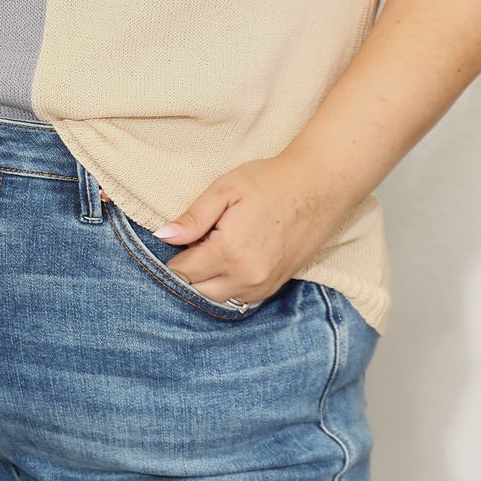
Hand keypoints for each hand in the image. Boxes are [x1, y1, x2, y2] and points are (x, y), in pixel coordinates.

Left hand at [151, 156, 340, 307]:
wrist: (317, 188)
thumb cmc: (269, 182)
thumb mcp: (225, 189)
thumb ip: (193, 217)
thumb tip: (163, 236)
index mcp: (229, 251)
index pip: (183, 271)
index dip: (173, 255)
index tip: (176, 239)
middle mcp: (245, 277)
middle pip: (197, 290)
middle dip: (188, 270)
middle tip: (195, 240)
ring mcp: (261, 286)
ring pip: (217, 298)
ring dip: (207, 281)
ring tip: (213, 247)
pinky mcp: (273, 288)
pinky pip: (238, 298)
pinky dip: (226, 285)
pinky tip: (230, 259)